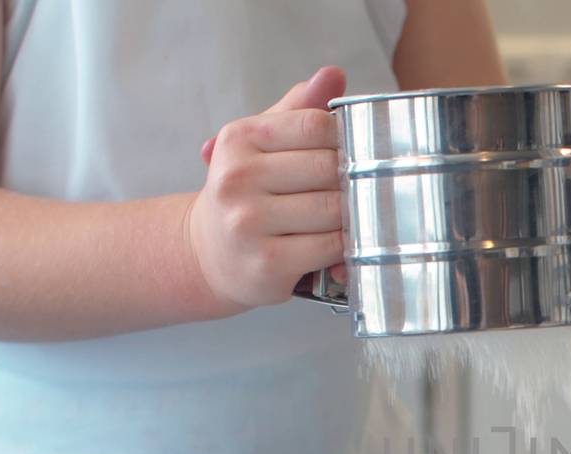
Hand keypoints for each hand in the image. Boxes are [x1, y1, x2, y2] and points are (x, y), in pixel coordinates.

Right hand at [186, 66, 346, 309]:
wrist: (208, 252)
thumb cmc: (247, 192)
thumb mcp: (262, 144)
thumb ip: (299, 110)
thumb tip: (333, 74)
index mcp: (240, 139)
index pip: (316, 125)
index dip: (347, 138)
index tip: (354, 151)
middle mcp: (237, 178)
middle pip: (329, 168)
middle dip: (353, 179)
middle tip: (362, 188)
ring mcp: (248, 222)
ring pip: (334, 209)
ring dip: (352, 214)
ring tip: (351, 216)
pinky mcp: (267, 262)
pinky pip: (331, 248)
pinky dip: (345, 246)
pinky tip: (340, 244)